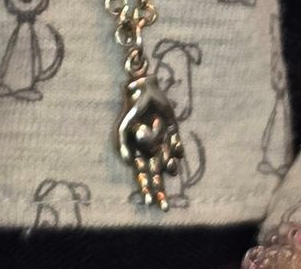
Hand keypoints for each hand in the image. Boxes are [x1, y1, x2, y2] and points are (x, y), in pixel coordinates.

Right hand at [114, 74, 183, 208]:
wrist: (145, 91)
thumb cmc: (132, 110)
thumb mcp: (123, 128)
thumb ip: (123, 145)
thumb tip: (128, 163)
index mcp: (138, 153)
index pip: (143, 177)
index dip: (146, 190)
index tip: (150, 204)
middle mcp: (151, 151)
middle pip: (157, 177)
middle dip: (160, 193)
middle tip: (165, 208)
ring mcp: (163, 143)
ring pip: (169, 163)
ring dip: (170, 168)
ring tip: (170, 168)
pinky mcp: (173, 132)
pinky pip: (178, 147)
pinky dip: (178, 150)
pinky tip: (176, 150)